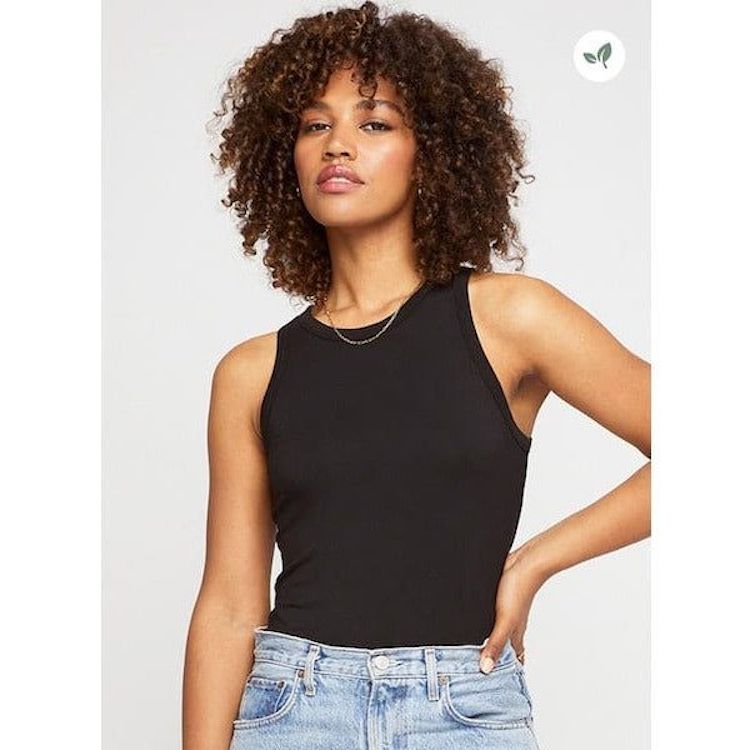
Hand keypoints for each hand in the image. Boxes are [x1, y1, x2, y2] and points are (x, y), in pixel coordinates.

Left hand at [478, 546, 545, 672]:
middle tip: (481, 671)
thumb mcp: (504, 620)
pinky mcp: (500, 599)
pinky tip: (477, 621)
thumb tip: (486, 669)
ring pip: (498, 632)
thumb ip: (495, 644)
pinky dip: (487, 623)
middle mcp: (512, 626)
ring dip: (490, 640)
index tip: (497, 685)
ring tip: (476, 649)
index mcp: (515, 635)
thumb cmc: (518, 590)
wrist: (525, 562)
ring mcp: (507, 612)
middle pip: (505, 647)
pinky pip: (493, 616)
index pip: (513, 660)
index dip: (506, 673)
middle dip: (496, 659)